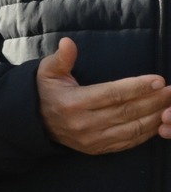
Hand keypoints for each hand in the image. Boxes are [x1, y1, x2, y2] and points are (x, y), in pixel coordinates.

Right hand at [36, 37, 170, 154]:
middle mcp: (83, 124)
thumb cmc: (46, 92)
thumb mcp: (48, 71)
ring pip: (132, 128)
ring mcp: (91, 140)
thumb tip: (68, 42)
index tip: (159, 80)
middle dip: (154, 100)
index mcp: (73, 103)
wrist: (34, 123)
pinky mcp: (97, 149)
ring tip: (170, 105)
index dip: (137, 87)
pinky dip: (147, 132)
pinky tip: (158, 121)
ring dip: (155, 116)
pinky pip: (128, 142)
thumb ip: (61, 58)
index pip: (112, 95)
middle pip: (127, 112)